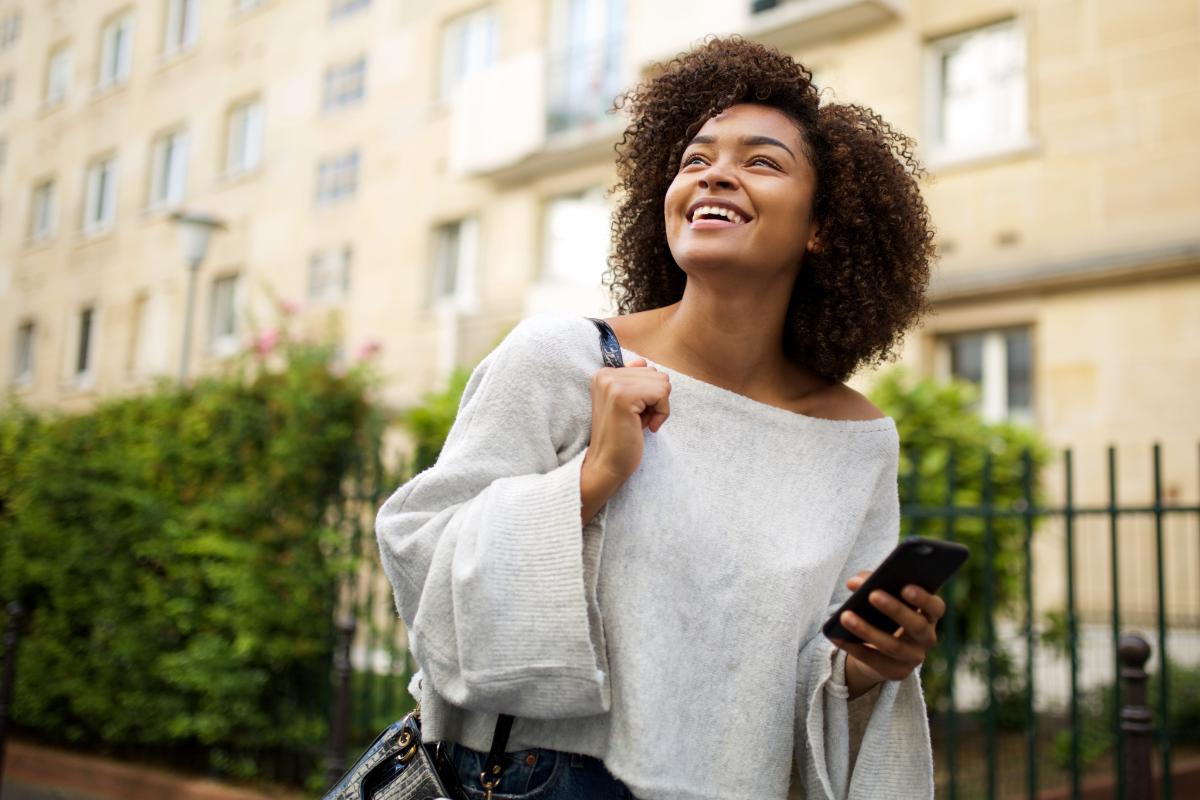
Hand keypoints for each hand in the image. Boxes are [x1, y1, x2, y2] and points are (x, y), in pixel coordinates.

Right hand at [580, 358, 669, 521]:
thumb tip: (643, 361)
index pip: (647, 369)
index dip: (648, 395)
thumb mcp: (627, 403)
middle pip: (657, 374)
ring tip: (639, 423)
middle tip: (636, 420)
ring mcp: (613, 384)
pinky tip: (646, 428)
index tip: (633, 414)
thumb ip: (634, 381)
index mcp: (604, 374)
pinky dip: (661, 413)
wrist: (607, 464)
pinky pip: (662, 393)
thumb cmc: (622, 437)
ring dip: (658, 407)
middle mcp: (605, 374)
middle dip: (655, 400)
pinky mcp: (623, 396)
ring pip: (662, 383)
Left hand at [831, 570, 945, 697]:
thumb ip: (871, 584)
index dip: (923, 598)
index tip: (905, 587)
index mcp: (929, 615)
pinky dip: (853, 647)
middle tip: (872, 595)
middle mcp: (927, 637)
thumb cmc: (883, 614)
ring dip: (867, 630)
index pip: (936, 607)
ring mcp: (914, 658)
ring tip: (845, 616)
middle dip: (895, 609)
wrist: (878, 650)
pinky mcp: (897, 672)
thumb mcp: (881, 598)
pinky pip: (874, 660)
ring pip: (893, 646)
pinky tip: (837, 636)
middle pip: (916, 625)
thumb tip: (854, 582)